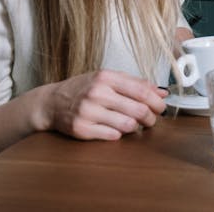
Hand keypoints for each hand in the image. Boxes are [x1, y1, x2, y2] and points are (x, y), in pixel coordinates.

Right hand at [39, 70, 167, 140]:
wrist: (51, 102)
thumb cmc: (84, 89)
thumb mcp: (108, 78)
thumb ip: (136, 83)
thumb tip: (162, 92)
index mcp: (106, 77)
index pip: (142, 90)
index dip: (157, 102)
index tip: (162, 107)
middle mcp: (97, 93)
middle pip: (138, 110)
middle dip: (151, 118)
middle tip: (151, 120)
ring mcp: (88, 112)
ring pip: (128, 125)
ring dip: (136, 127)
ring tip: (134, 124)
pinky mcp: (81, 129)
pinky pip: (112, 136)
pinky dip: (119, 134)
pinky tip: (116, 129)